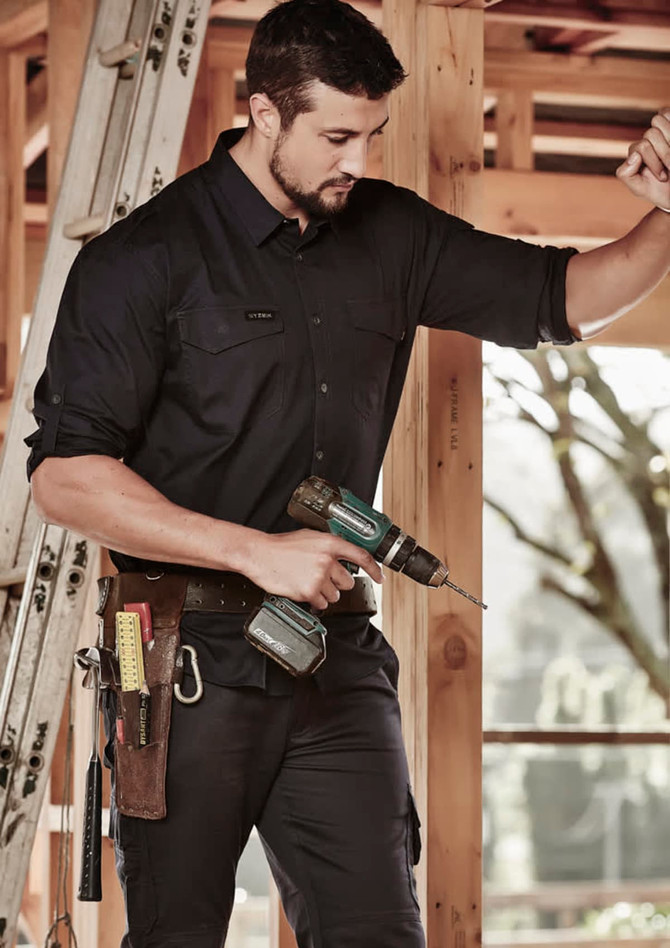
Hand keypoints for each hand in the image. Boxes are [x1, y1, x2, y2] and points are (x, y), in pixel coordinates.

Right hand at [241, 528, 383, 610]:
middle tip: (321, 576)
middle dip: (337, 582)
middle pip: (348, 582)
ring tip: (307, 580)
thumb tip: (344, 557)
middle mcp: (327, 559)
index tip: (379, 578)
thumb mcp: (310, 537)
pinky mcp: (310, 591)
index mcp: (330, 543)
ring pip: (335, 595)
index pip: (361, 556)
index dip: (374, 569)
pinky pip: (322, 603)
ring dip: (324, 592)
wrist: (260, 554)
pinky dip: (314, 600)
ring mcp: (319, 576)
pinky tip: (302, 588)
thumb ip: (329, 547)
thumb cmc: (281, 546)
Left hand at [616, 107, 669, 209]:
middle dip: (663, 154)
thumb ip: (626, 175)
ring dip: (669, 144)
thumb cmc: (658, 190)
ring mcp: (662, 132)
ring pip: (659, 121)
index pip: (642, 146)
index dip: (654, 162)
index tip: (662, 178)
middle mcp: (648, 140)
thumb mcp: (639, 188)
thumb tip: (634, 155)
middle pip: (651, 134)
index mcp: (636, 152)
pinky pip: (668, 114)